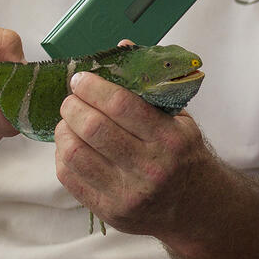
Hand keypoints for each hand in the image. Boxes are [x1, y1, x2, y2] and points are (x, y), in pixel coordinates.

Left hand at [53, 71, 214, 236]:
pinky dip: (63, 154)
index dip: (94, 87)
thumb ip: (149, 86)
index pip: (121, 105)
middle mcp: (150, 168)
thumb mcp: (179, 119)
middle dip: (73, 105)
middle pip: (93, 128)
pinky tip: (71, 144)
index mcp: (171, 140)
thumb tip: (120, 47)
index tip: (82, 78)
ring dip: (64, 130)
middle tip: (72, 98)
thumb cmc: (185, 156)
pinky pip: (70, 177)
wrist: (195, 208)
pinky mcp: (108, 211)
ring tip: (69, 121)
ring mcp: (127, 193)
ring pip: (75, 153)